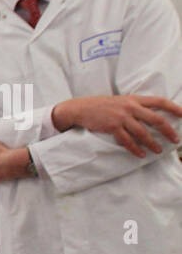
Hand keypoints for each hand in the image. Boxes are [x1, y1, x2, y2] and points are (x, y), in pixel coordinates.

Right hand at [51, 95, 181, 156]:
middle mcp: (130, 107)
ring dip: (152, 143)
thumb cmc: (101, 105)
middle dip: (168, 131)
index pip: (160, 101)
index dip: (174, 108)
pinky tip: (140, 154)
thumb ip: (135, 106)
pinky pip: (127, 141)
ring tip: (158, 151)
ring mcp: (121, 117)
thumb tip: (151, 114)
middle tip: (175, 140)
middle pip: (156, 119)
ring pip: (142, 132)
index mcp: (134, 99)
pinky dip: (135, 149)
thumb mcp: (121, 101)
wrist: (81, 108)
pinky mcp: (112, 127)